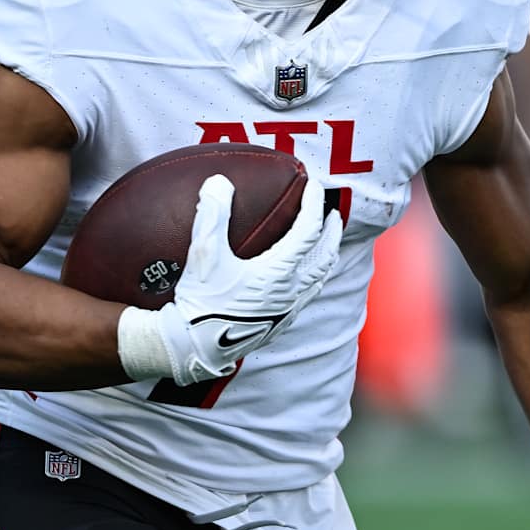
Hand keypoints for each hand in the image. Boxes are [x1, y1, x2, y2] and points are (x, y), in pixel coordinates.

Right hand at [120, 174, 341, 386]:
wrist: (195, 347)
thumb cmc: (201, 301)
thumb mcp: (203, 255)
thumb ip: (212, 214)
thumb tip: (219, 182)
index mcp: (278, 271)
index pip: (308, 230)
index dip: (313, 205)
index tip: (313, 187)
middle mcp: (290, 291)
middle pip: (324, 256)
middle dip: (332, 232)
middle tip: (334, 214)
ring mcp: (287, 310)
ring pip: (319, 279)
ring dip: (326, 256)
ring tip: (325, 244)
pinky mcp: (279, 324)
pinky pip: (307, 297)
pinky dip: (313, 279)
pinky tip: (302, 279)